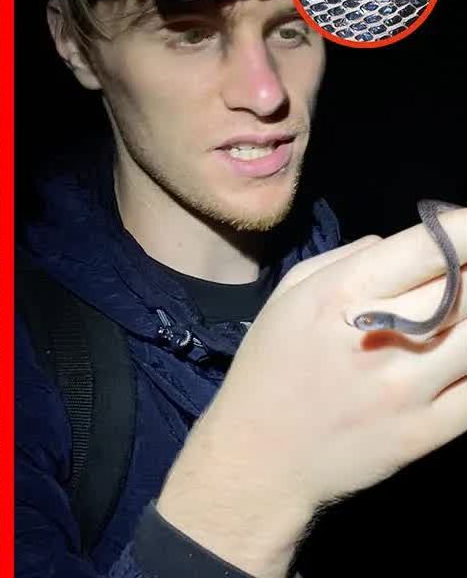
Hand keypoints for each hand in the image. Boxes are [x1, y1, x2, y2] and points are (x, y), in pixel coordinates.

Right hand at [156, 206, 466, 577]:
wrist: (258, 459)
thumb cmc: (267, 372)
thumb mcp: (285, 300)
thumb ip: (341, 260)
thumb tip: (398, 243)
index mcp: (339, 296)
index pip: (429, 248)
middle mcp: (378, 337)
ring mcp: (406, 388)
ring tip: (466, 315)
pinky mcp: (425, 433)